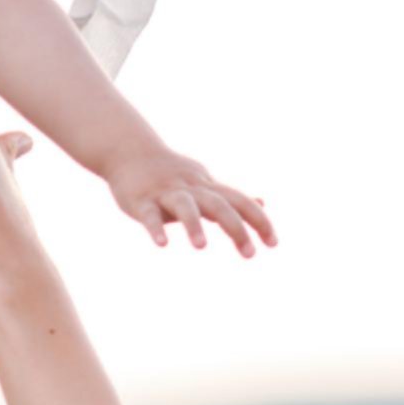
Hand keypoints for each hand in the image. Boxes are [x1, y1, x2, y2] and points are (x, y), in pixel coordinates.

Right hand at [103, 146, 275, 258]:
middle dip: (236, 228)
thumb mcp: (206, 184)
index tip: (273, 243)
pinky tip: (162, 244)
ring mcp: (166, 193)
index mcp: (208, 188)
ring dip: (193, 225)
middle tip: (250, 254)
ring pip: (185, 207)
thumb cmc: (172, 174)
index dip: (259, 220)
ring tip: (201, 247)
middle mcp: (192, 189)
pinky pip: (150, 215)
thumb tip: (262, 203)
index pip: (240, 202)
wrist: (130, 150)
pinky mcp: (142, 201)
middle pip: (219, 205)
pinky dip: (156, 229)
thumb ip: (232, 198)